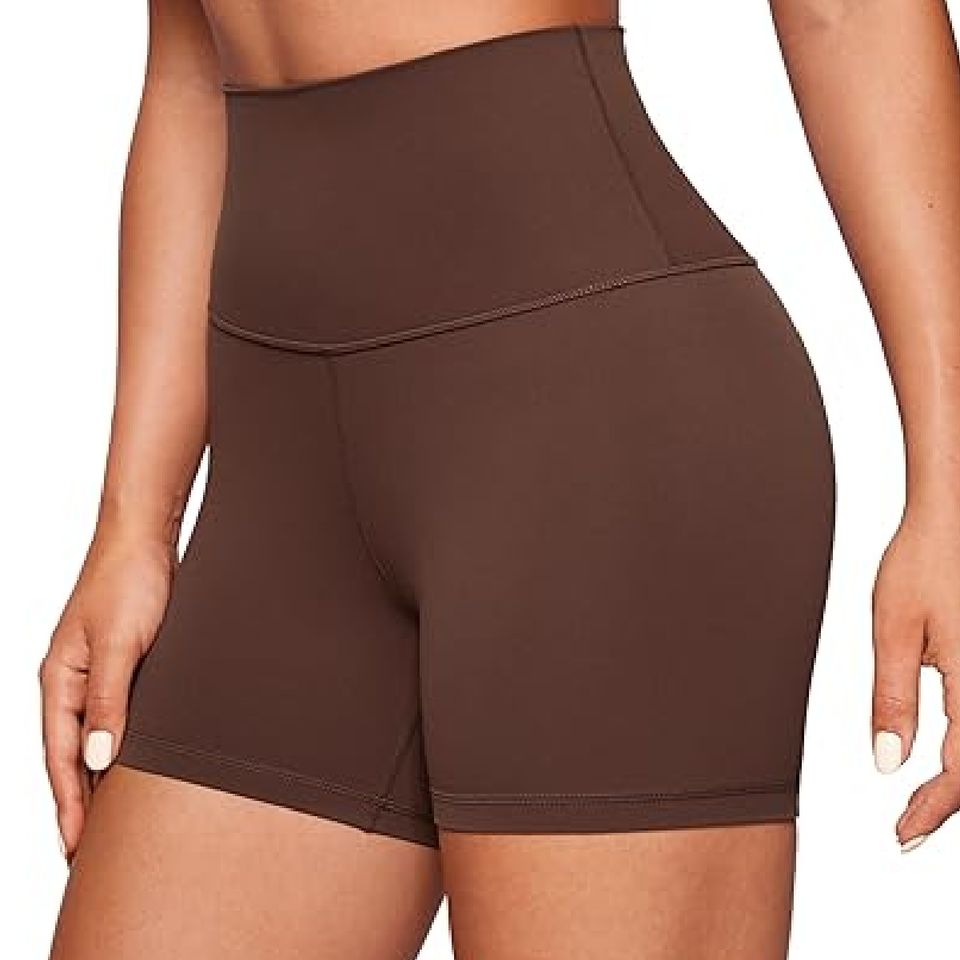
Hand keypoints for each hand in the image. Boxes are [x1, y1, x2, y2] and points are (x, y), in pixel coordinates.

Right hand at [39, 527, 174, 861]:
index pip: (59, 759)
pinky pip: (112, 719)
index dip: (69, 806)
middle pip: (69, 757)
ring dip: (97, 781)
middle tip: (88, 855)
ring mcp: (94, 675)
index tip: (75, 850)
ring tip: (109, 824)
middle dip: (78, 805)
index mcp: (58, 681)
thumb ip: (109, 699)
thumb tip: (99, 758)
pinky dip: (116, 748)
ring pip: (90, 740)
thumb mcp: (120, 643)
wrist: (145, 537)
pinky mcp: (120, 664)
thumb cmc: (128, 580)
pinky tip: (131, 765)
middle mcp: (71, 683)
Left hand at [872, 506, 959, 850]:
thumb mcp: (893, 630)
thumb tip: (887, 759)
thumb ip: (892, 698)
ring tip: (927, 801)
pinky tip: (951, 754)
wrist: (953, 517)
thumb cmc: (923, 562)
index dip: (932, 810)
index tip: (902, 830)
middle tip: (910, 823)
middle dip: (950, 803)